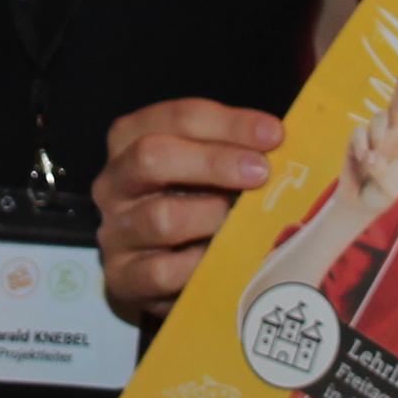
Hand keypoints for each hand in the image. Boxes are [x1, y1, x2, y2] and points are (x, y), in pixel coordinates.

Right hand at [98, 97, 278, 325]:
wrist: (155, 270)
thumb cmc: (189, 203)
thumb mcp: (204, 167)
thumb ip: (233, 149)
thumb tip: (283, 142)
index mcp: (130, 140)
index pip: (176, 118)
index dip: (229, 123)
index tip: (273, 135)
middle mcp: (114, 182)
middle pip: (152, 157)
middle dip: (214, 161)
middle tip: (261, 173)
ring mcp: (115, 231)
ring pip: (161, 217)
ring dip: (211, 216)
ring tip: (242, 221)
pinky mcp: (123, 278)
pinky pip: (164, 271)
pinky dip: (200, 263)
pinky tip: (225, 258)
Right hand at [338, 75, 397, 223]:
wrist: (358, 203)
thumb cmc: (380, 196)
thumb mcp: (390, 191)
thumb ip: (384, 173)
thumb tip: (371, 155)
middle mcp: (391, 136)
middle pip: (396, 106)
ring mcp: (372, 136)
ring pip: (377, 119)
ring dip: (376, 137)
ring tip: (372, 160)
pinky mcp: (355, 139)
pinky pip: (358, 132)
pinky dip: (361, 145)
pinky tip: (362, 158)